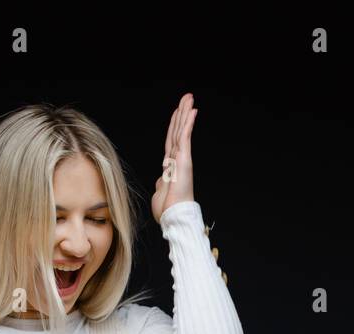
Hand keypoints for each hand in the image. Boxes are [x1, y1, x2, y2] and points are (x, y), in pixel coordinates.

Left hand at [151, 93, 196, 222]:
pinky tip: (192, 111)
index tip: (178, 111)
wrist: (173, 216)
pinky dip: (188, 123)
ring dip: (186, 113)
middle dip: (182, 113)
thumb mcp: (160, 191)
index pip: (172, 139)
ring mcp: (181, 158)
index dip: (175, 124)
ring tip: (189, 98)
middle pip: (178, 130)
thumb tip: (161, 179)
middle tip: (187, 97)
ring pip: (182, 130)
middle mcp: (177, 159)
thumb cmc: (167, 208)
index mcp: (170, 165)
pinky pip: (185, 137)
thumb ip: (162, 182)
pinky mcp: (184, 160)